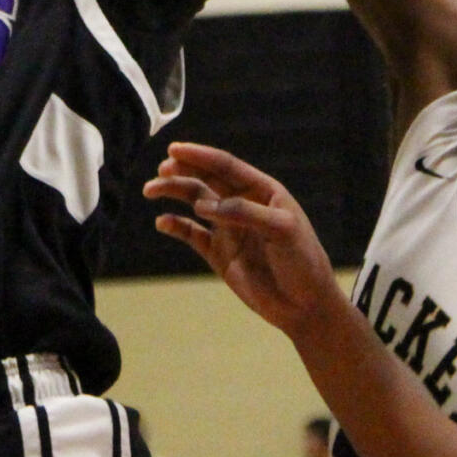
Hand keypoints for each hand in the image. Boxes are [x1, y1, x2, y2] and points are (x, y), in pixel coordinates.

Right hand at [143, 143, 343, 337]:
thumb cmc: (302, 261)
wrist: (305, 306)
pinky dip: (176, 226)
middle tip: (161, 171)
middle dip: (182, 171)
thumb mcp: (282, 231)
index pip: (227, 167)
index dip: (201, 156)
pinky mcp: (220, 254)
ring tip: (151, 190)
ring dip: (174, 193)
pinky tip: (162, 222)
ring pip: (195, 203)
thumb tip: (203, 204)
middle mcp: (243, 205)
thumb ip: (244, 213)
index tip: (175, 150)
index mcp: (262, 192)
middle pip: (206, 180)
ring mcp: (229, 229)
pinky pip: (192, 234)